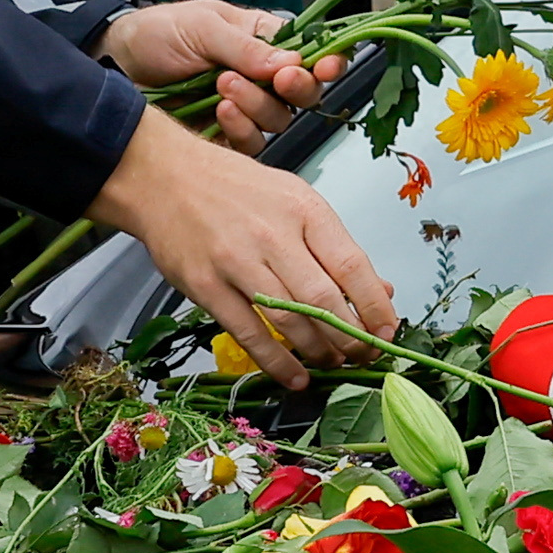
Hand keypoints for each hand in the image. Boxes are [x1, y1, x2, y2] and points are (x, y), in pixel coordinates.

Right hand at [89, 103, 397, 381]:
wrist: (164, 176)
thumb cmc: (235, 188)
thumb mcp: (295, 200)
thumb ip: (335, 247)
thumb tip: (382, 291)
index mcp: (305, 210)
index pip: (353, 266)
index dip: (376, 307)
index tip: (388, 332)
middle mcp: (274, 235)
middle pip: (324, 299)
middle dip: (351, 337)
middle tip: (364, 355)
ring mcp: (237, 261)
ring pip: (290, 320)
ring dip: (318, 351)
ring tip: (332, 363)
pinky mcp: (206, 286)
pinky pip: (249, 333)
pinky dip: (277, 362)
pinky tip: (296, 377)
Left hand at [105, 0, 346, 148]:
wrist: (115, 66)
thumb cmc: (157, 34)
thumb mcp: (203, 26)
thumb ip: (246, 46)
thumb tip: (291, 61)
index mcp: (263, 41)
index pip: (310, 53)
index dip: (326, 62)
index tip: (326, 68)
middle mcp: (259, 76)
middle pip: (303, 93)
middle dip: (295, 87)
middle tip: (280, 78)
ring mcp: (244, 108)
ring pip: (278, 120)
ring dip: (257, 104)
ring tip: (224, 85)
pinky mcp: (224, 136)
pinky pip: (250, 144)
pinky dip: (240, 129)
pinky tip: (219, 112)